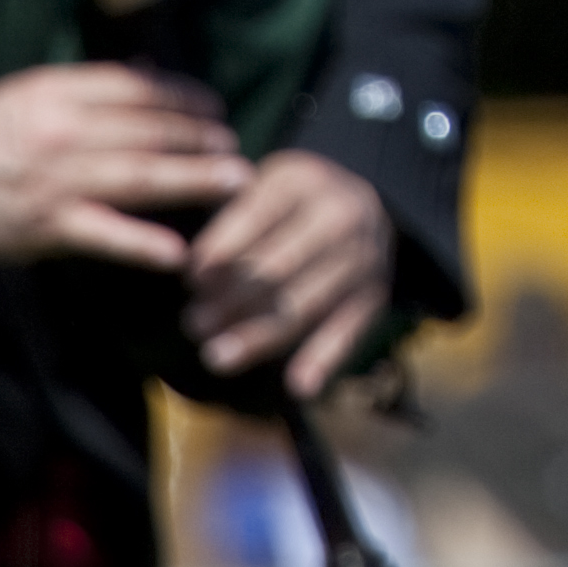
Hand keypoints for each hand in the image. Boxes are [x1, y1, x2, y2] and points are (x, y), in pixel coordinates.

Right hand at [0, 66, 245, 273]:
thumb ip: (89, 87)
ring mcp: (58, 182)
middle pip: (148, 131)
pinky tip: (177, 253)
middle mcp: (64, 132)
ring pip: (140, 177)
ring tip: (234, 181)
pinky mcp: (48, 227)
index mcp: (59, 92)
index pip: (137, 88)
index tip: (214, 105)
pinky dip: (141, 245)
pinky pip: (104, 235)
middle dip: (199, 137)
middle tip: (236, 144)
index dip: (183, 96)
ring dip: (192, 179)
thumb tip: (148, 73)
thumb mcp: (29, 94)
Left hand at [182, 149, 394, 400]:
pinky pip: (349, 328)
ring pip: (306, 303)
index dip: (222, 250)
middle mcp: (340, 213)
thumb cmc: (290, 203)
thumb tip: (192, 271)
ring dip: (260, 336)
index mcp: (303, 180)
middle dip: (232, 300)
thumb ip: (231, 217)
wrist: (365, 201)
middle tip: (195, 326)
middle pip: (279, 265)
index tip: (191, 280)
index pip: (256, 216)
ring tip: (217, 357)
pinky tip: (298, 385)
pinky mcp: (376, 291)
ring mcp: (364, 255)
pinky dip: (325, 358)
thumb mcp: (263, 187)